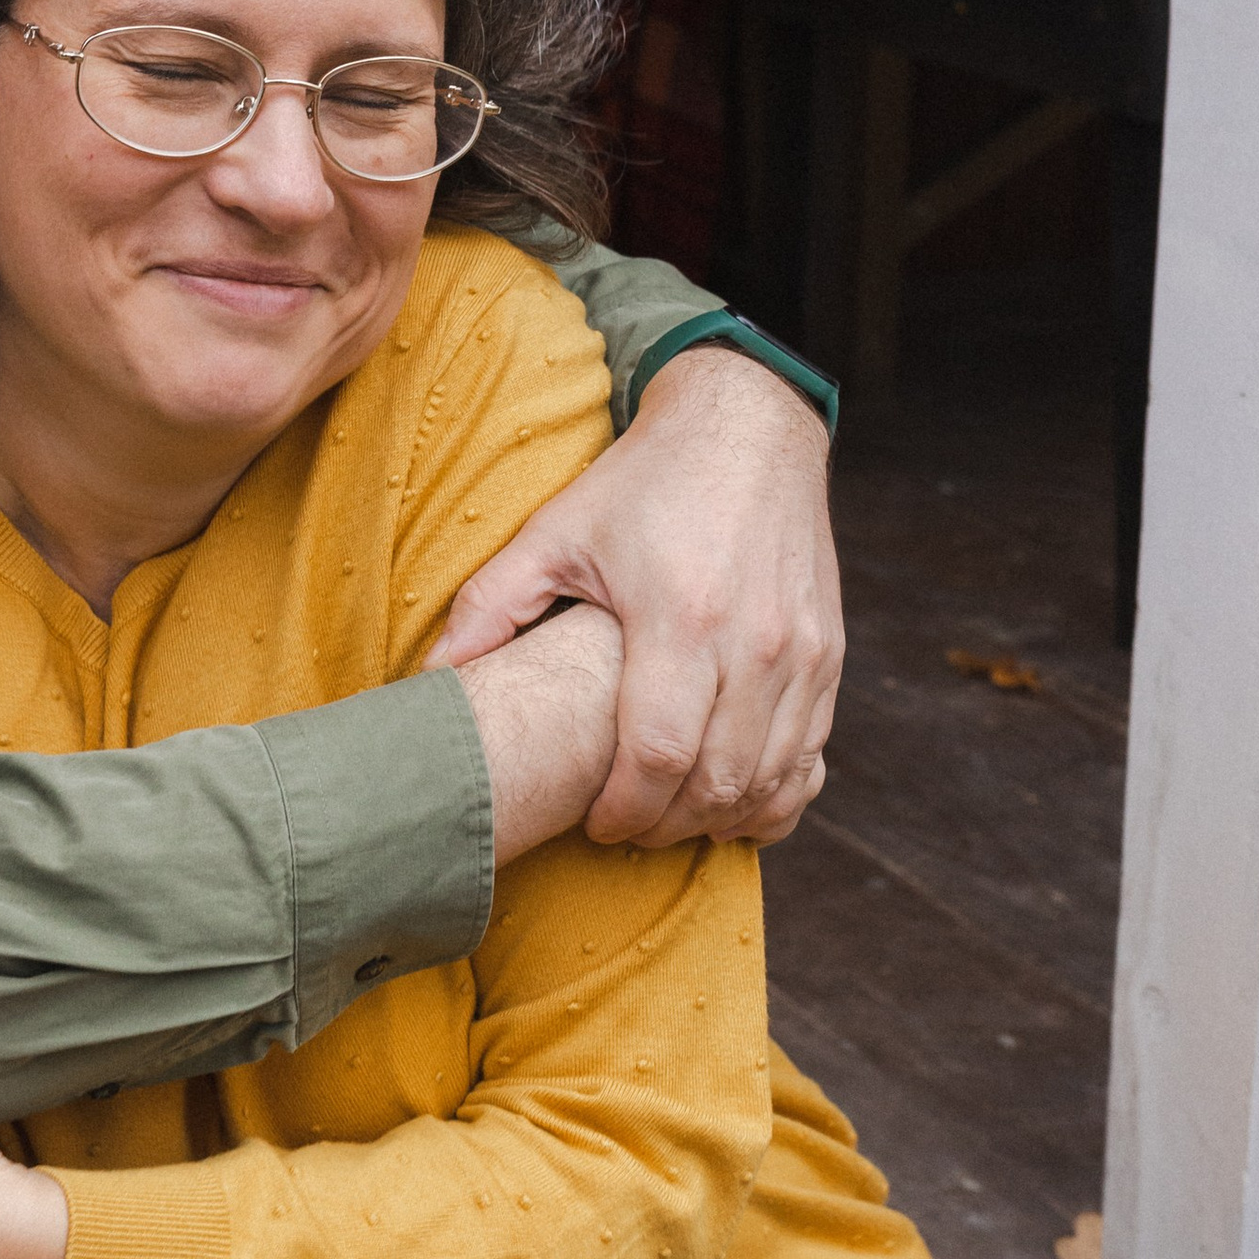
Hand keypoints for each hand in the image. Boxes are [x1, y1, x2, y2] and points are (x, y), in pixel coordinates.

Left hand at [433, 347, 840, 846]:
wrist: (749, 427)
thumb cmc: (645, 482)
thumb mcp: (557, 533)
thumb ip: (491, 605)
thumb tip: (431, 673)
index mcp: (680, 618)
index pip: (656, 756)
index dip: (624, 809)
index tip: (595, 824)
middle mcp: (752, 643)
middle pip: (717, 782)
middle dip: (667, 824)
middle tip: (626, 831)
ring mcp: (801, 652)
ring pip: (772, 777)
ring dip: (722, 817)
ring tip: (672, 822)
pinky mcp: (828, 653)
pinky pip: (813, 752)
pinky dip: (776, 792)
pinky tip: (735, 805)